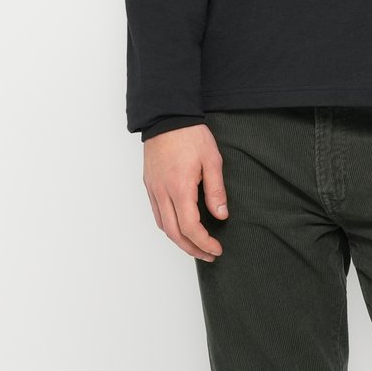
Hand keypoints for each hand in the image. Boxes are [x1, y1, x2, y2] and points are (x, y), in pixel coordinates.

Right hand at [143, 124, 228, 261]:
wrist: (168, 116)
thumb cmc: (191, 135)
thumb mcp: (212, 159)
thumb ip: (216, 190)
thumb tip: (221, 215)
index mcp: (179, 188)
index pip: (190, 227)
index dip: (204, 242)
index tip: (216, 248)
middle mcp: (162, 192)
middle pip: (174, 233)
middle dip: (192, 248)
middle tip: (208, 254)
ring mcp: (153, 189)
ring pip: (163, 225)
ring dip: (179, 240)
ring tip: (196, 245)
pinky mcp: (149, 184)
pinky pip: (157, 213)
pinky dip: (168, 226)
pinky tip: (180, 226)